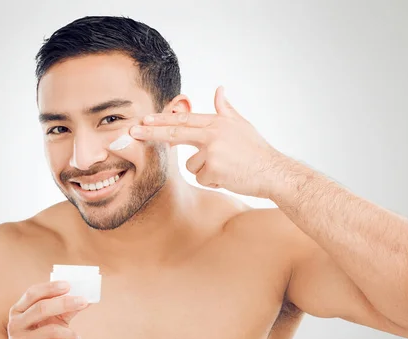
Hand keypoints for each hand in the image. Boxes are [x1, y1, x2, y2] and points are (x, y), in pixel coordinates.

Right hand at [4, 281, 88, 338]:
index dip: (50, 287)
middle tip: (83, 302)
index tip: (69, 285)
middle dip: (65, 303)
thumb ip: (66, 311)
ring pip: (51, 331)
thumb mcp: (51, 324)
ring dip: (70, 334)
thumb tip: (89, 299)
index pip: (32, 293)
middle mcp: (15, 325)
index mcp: (18, 311)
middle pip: (41, 308)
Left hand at [129, 86, 287, 197]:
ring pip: (191, 166)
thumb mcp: (242, 125)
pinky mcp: (212, 170)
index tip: (145, 118)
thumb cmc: (257, 150)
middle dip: (152, 132)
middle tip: (134, 131)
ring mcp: (211, 152)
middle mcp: (212, 134)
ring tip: (226, 169)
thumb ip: (225, 109)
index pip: (184, 119)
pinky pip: (201, 178)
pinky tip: (228, 177)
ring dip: (205, 171)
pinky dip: (213, 181)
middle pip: (175, 132)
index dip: (163, 119)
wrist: (273, 172)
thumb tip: (219, 89)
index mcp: (217, 122)